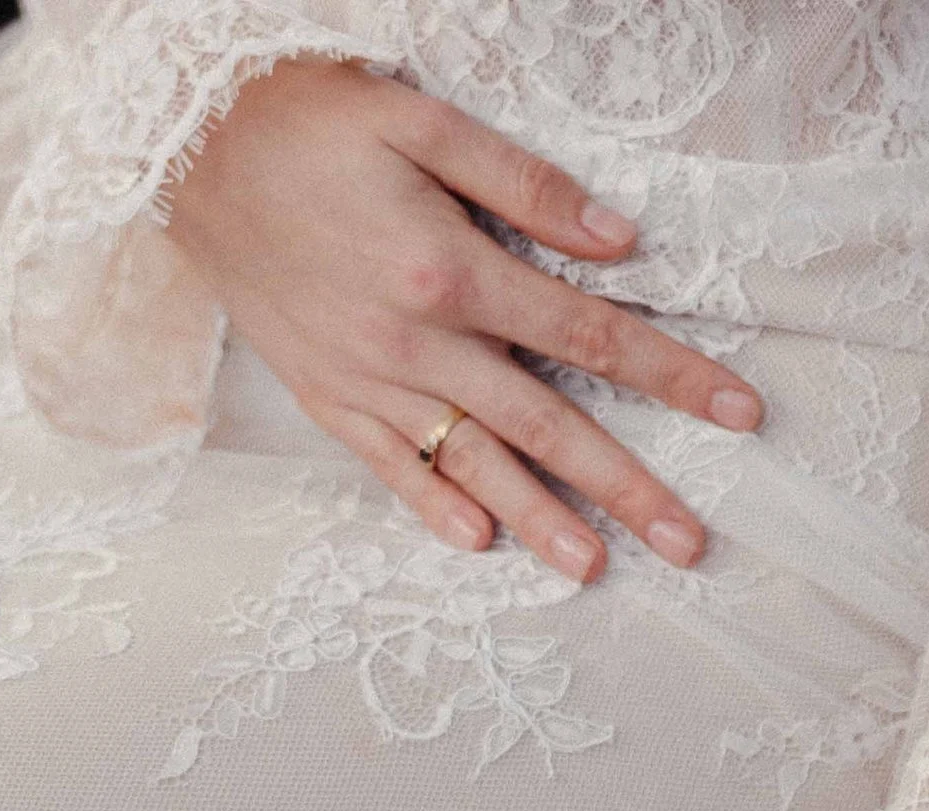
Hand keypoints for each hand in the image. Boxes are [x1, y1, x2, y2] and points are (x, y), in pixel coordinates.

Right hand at [164, 58, 760, 582]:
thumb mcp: (422, 123)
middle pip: (547, 426)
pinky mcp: (328, 397)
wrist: (191, 155)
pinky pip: (391, 466)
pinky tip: (481, 544)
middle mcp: (418, 343)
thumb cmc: (313, 125)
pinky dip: (435, 508)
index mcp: (453, 270)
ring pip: (475, 464)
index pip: (590, 334)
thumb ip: (524, 185)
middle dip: (627, 487)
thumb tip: (617, 242)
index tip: (737, 413)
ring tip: (598, 569)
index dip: (672, 375)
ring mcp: (371, 380)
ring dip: (542, 522)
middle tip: (690, 543)